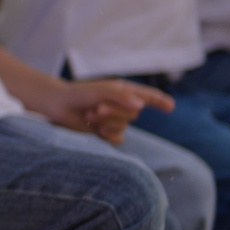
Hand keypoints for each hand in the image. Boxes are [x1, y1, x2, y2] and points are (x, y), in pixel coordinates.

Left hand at [49, 76, 171, 144]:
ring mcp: (114, 119)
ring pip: (124, 127)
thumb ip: (121, 96)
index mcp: (124, 91)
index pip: (147, 96)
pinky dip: (106, 134)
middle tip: (96, 108)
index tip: (171, 106)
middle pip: (133, 115)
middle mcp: (122, 105)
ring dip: (106, 122)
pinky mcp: (106, 132)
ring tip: (91, 114)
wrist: (59, 106)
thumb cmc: (80, 93)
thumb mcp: (101, 90)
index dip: (160, 101)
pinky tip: (95, 128)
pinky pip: (117, 139)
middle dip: (115, 113)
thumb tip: (140, 106)